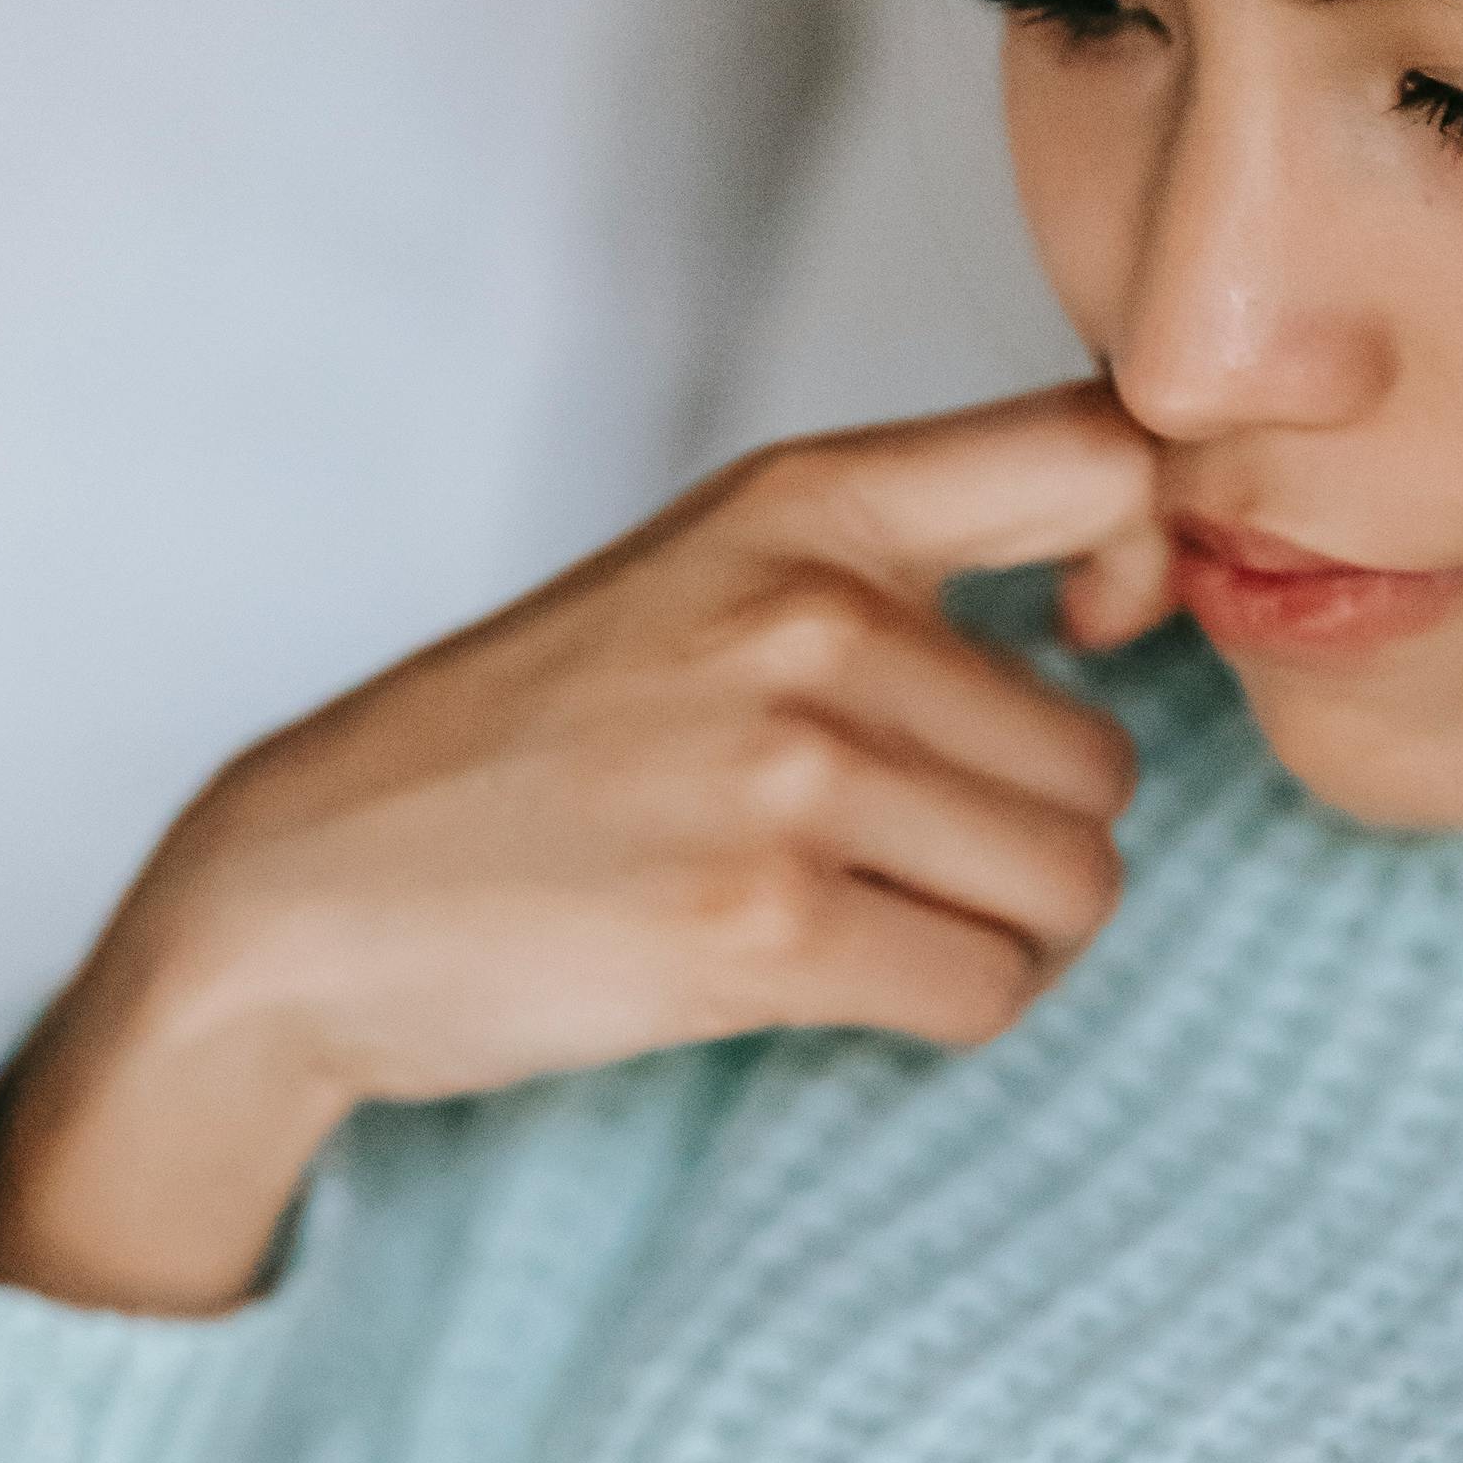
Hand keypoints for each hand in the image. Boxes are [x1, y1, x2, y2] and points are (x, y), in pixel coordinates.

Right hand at [0, 391, 1166, 1315]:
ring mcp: (788, 775)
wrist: (307, 895)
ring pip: (1070, 886)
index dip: (1155, 550)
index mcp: (800, 501)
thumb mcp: (696, 579)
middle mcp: (808, 617)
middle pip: (1102, 761)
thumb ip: (888, 562)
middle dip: (1030, 835)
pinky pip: (989, 991)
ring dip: (1003, 933)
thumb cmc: (525, 753)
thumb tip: (1137, 582)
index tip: (1096, 628)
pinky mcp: (765, 930)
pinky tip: (844, 982)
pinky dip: (948, 1008)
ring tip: (870, 918)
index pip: (1098, 455)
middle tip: (899, 856)